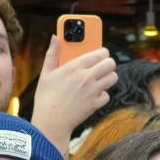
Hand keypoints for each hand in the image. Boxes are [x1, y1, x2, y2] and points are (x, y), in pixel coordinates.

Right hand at [30, 36, 117, 156]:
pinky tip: (93, 94)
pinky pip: (107, 95)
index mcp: (74, 67)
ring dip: (108, 77)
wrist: (51, 122)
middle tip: (102, 65)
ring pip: (113, 78)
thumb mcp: (46, 73)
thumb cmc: (46, 97)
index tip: (101, 52)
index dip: (102, 52)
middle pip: (110, 63)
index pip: (99, 53)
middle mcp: (86, 77)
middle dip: (108, 63)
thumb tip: (55, 37)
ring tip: (100, 78)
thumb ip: (52, 53)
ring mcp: (93, 91)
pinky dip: (102, 95)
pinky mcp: (96, 104)